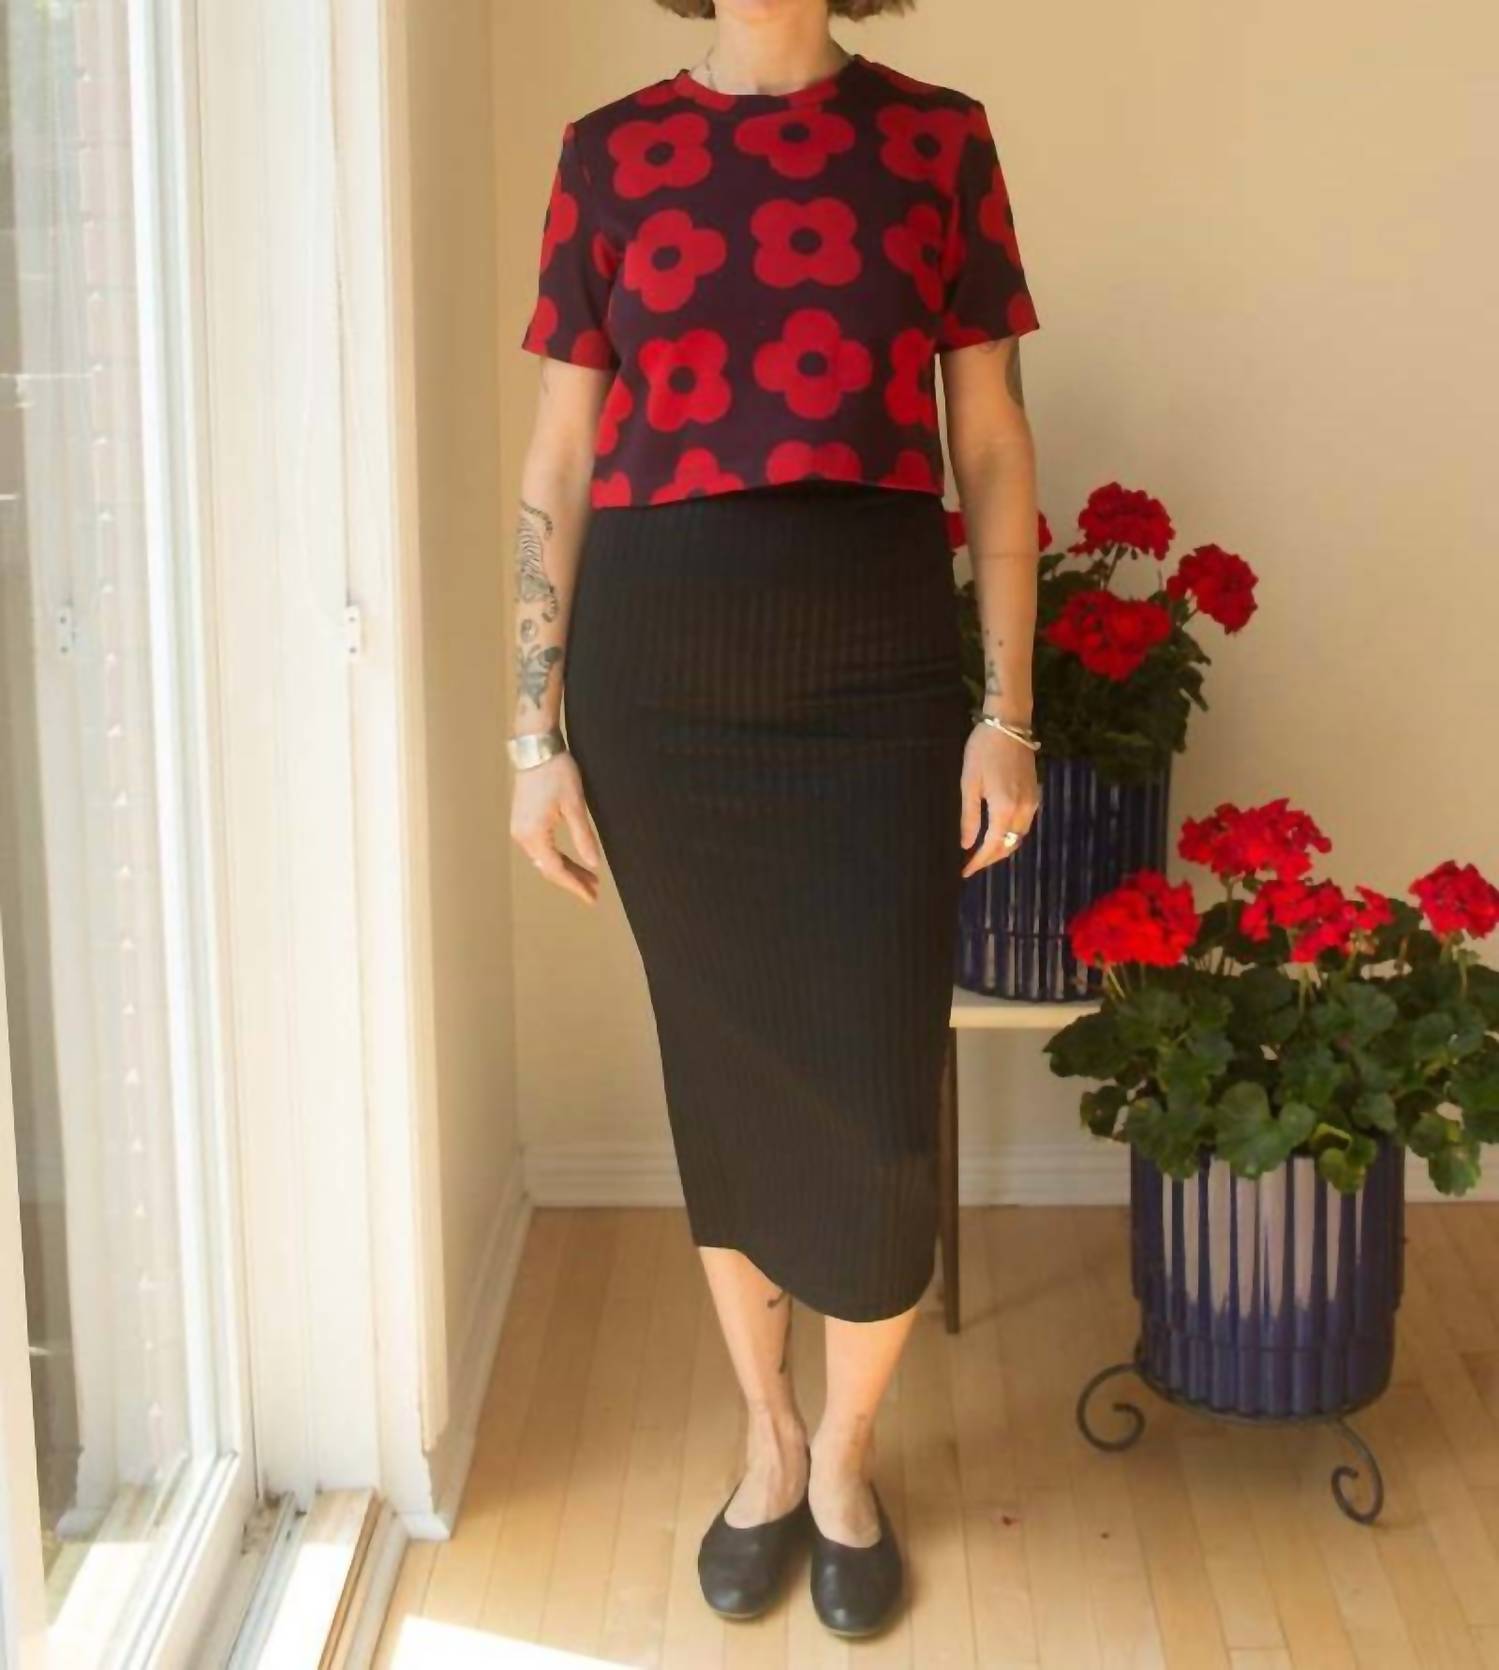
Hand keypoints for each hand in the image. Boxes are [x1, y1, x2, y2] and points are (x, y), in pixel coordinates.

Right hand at [509, 751, 601, 904]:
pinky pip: (539, 848)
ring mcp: (519, 828)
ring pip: (544, 859)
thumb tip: (593, 864)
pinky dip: (556, 856)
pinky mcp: (522, 820)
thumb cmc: (557, 773)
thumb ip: (584, 837)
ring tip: (589, 877)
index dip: (575, 885)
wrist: (537, 748)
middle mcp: (522, 836)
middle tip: (595, 890)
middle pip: (548, 868)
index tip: (592, 897)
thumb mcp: (575, 806)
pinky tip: (571, 859)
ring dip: (565, 868)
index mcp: (534, 835)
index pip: (556, 870)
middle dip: (572, 880)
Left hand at [959, 724, 1040, 876]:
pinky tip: (998, 833)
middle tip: (972, 865)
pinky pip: (1024, 824)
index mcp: (1004, 809)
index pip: (993, 846)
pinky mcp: (1035, 794)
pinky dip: (1011, 834)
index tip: (965, 872)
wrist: (1009, 725)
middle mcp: (1023, 810)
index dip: (979, 862)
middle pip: (1009, 845)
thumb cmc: (982, 751)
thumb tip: (966, 844)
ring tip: (983, 853)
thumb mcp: (969, 784)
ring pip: (1019, 836)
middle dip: (991, 858)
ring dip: (1003, 848)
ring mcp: (1033, 802)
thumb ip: (969, 817)